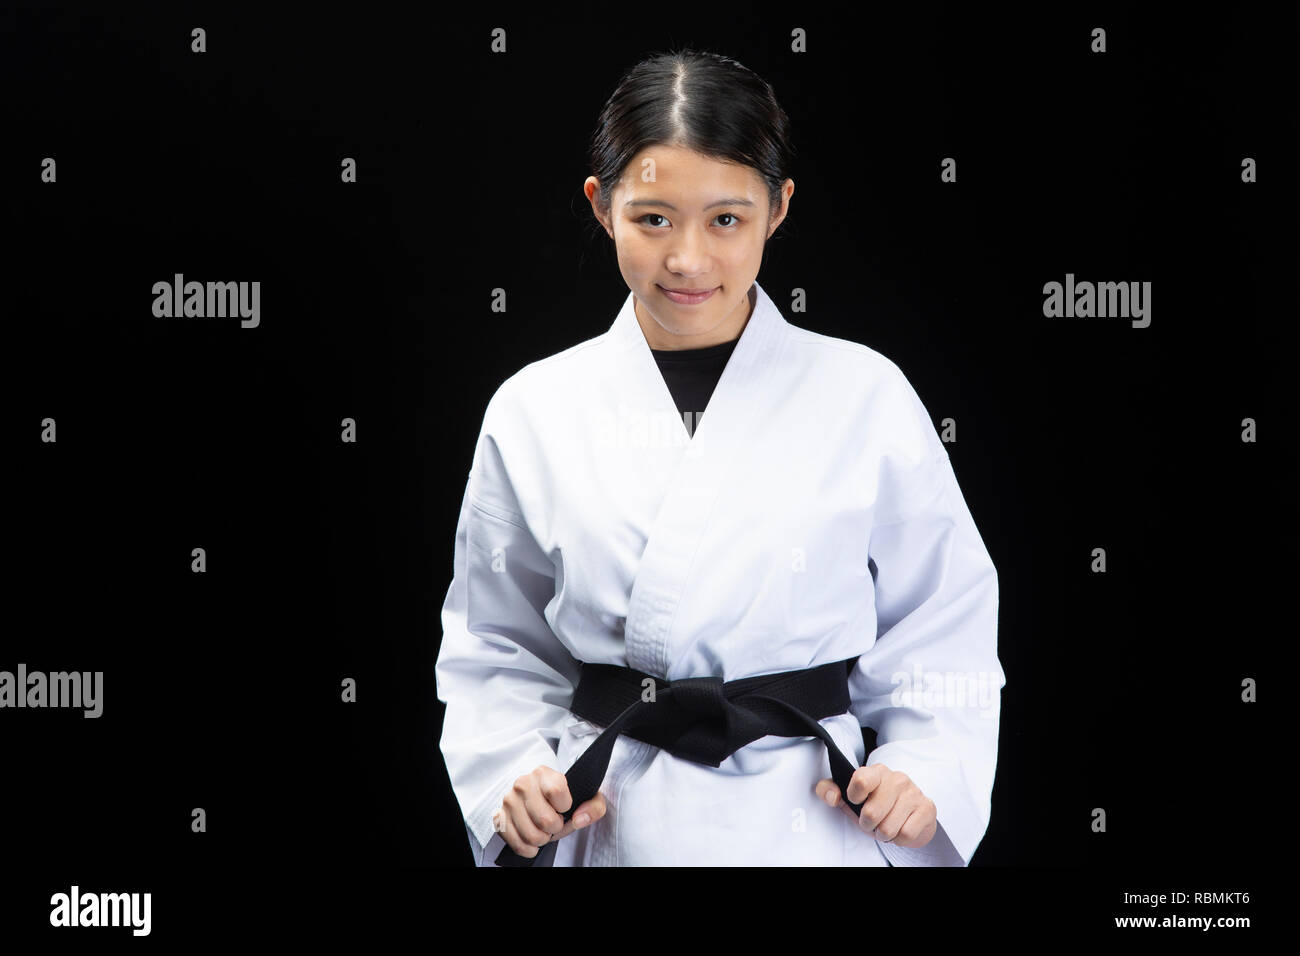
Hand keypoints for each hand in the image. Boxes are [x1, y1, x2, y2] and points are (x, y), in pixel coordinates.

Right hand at [492, 765, 606, 858]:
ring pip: (531, 835)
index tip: (564, 806)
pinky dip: (526, 848)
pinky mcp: (499, 816)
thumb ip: (594, 806)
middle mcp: (523, 783)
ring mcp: (509, 800)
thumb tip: (580, 819)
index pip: (556, 792)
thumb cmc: (563, 798)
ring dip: (542, 839)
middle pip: (545, 820)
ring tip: (543, 829)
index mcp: (544, 774)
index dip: (565, 806)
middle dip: (555, 828)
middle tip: (554, 822)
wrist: (539, 795)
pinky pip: (514, 842)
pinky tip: (532, 842)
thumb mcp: (586, 796)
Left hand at [816, 763, 937, 848]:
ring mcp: (914, 792)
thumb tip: (832, 796)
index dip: (854, 797)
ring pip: (888, 828)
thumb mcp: (850, 799)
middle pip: (871, 813)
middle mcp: (897, 778)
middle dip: (868, 825)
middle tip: (872, 823)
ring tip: (886, 827)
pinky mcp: (927, 808)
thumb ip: (829, 791)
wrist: (911, 815)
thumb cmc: (877, 805)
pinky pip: (906, 834)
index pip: (861, 780)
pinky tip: (900, 829)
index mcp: (876, 771)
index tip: (857, 802)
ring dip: (883, 834)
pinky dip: (899, 839)